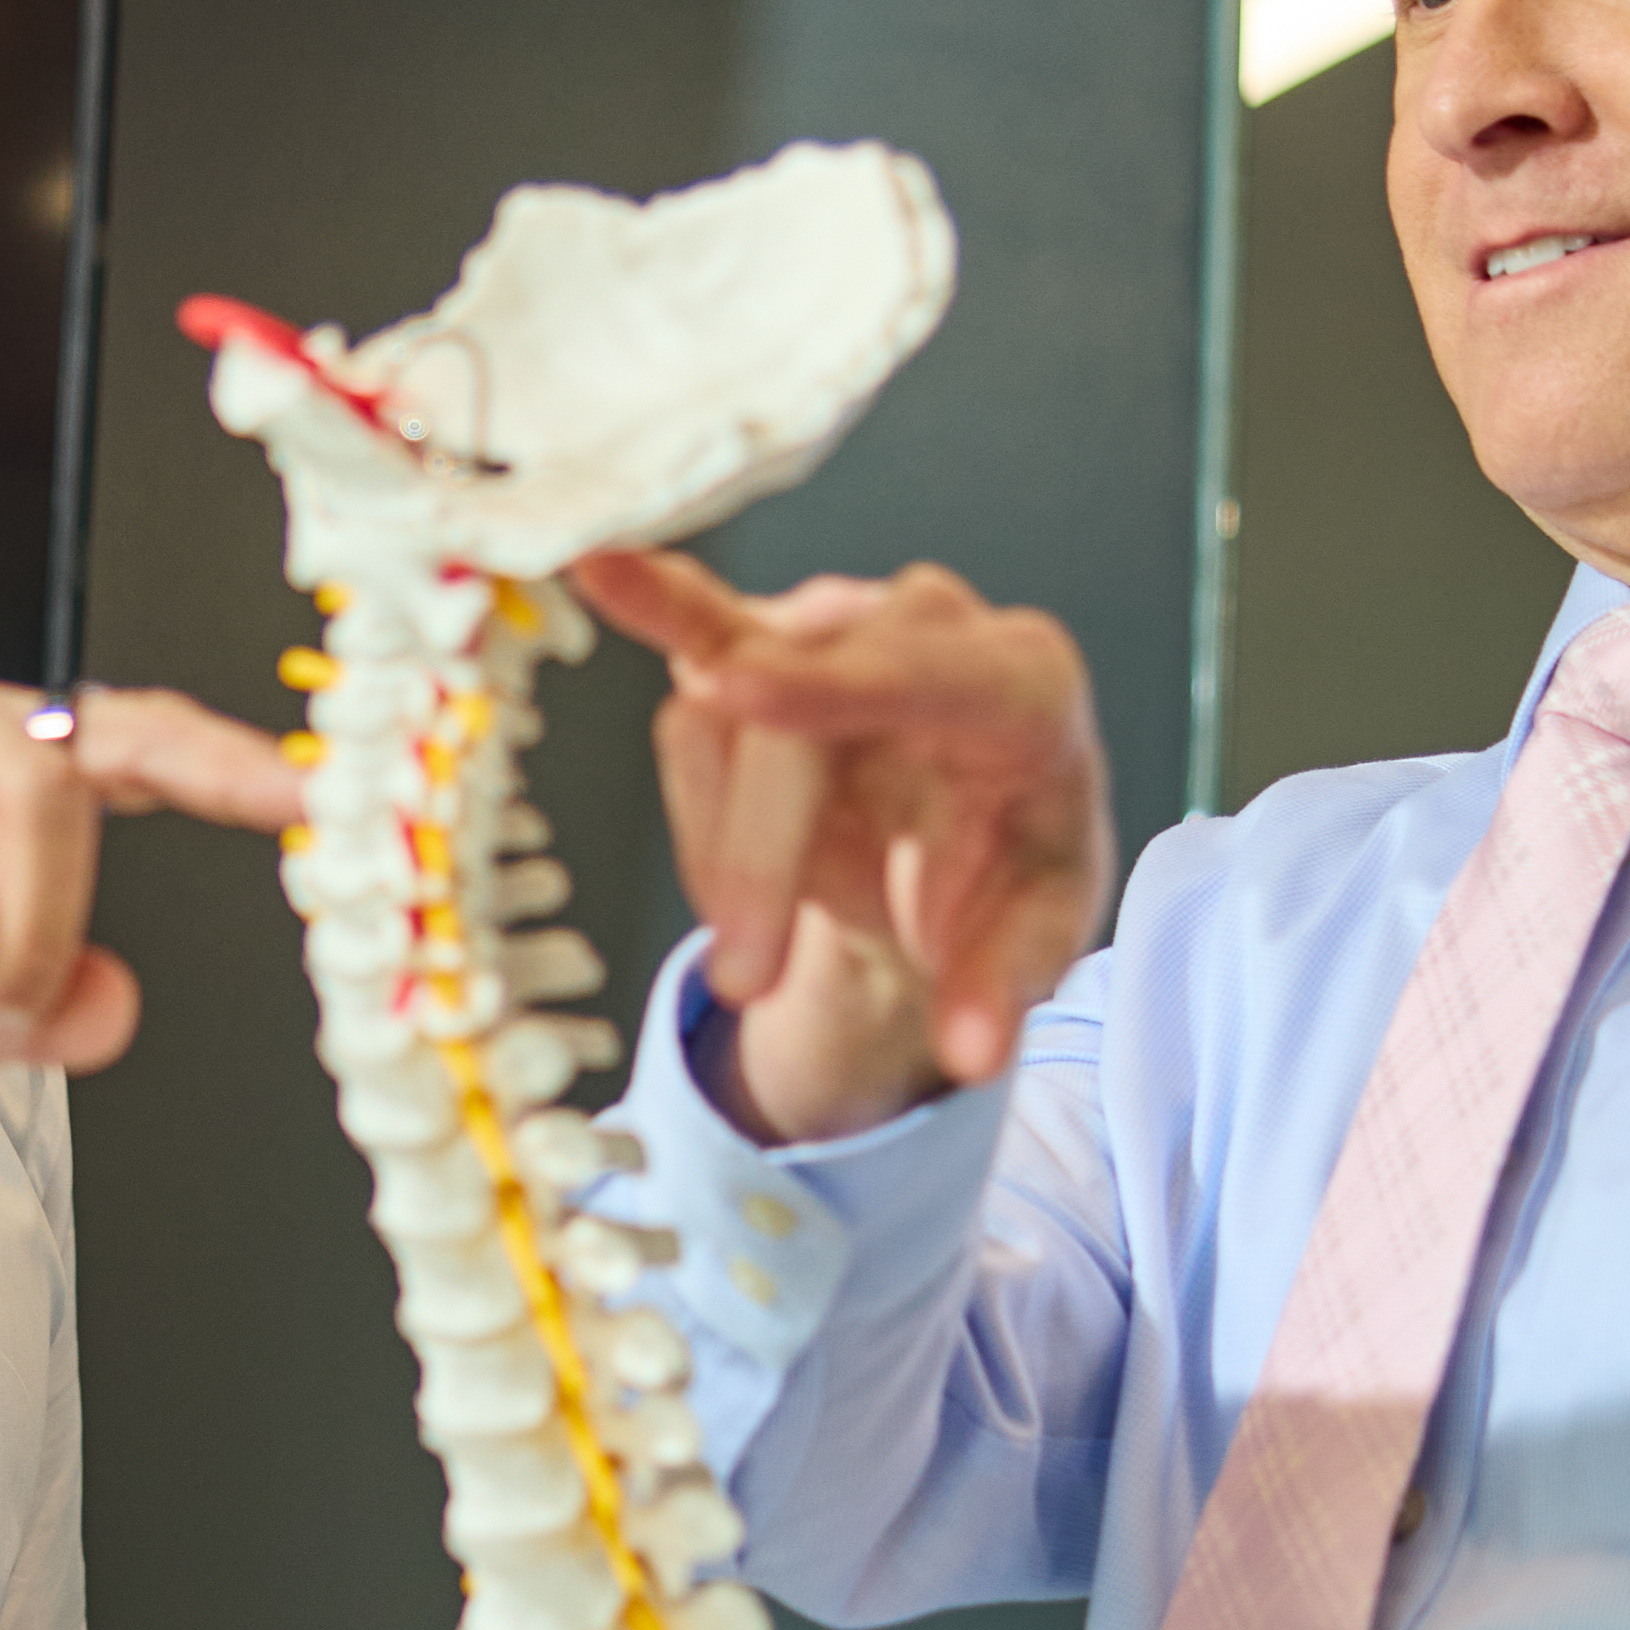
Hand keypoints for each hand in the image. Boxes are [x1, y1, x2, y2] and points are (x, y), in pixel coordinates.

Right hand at [570, 546, 1110, 1139]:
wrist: (961, 847)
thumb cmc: (1008, 873)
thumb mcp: (1032, 944)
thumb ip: (1003, 991)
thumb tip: (972, 1055)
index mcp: (1025, 687)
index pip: (931, 675)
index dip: (835, 686)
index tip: (740, 685)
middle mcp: (926, 626)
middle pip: (802, 717)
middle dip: (760, 854)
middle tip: (746, 981)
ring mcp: (829, 625)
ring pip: (725, 716)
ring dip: (721, 854)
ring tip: (753, 953)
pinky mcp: (753, 640)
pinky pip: (691, 652)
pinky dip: (644, 614)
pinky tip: (596, 574)